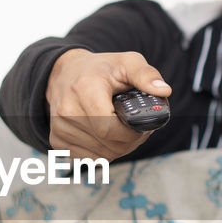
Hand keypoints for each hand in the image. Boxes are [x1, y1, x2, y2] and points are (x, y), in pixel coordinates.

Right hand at [46, 49, 171, 161]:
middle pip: (108, 146)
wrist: (65, 73)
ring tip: (120, 130)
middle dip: (129, 142)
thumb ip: (146, 75)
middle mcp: (67, 110)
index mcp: (85, 89)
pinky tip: (105, 137)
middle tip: (135, 129)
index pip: (109, 128)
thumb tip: (164, 91)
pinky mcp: (57, 141)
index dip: (132, 134)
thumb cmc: (100, 69)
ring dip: (117, 149)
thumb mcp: (126, 62)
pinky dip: (102, 153)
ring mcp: (60, 128)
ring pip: (100, 156)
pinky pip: (88, 160)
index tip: (141, 126)